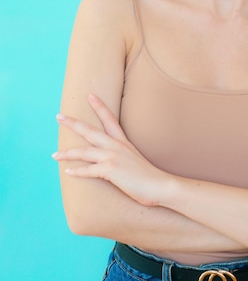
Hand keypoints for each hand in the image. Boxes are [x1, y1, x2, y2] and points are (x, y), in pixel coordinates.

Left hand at [53, 94, 168, 206]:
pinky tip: (68, 171)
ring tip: (54, 155)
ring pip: (84, 151)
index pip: (110, 119)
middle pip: (90, 131)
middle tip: (58, 116)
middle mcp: (116, 146)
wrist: (160, 185)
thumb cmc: (149, 176)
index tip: (90, 95)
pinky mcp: (111, 170)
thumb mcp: (135, 159)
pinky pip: (89, 170)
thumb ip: (123, 156)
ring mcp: (113, 157)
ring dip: (67, 153)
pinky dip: (77, 171)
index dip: (100, 106)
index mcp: (123, 142)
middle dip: (73, 123)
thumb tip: (113, 160)